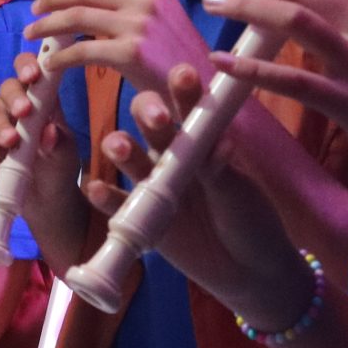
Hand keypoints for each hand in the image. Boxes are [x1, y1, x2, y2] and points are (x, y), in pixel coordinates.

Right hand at [0, 51, 87, 239]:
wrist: (45, 199)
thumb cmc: (59, 167)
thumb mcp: (65, 154)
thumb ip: (58, 141)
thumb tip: (49, 131)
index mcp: (39, 97)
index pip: (30, 70)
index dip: (28, 66)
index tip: (33, 76)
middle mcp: (13, 103)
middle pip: (7, 88)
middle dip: (14, 97)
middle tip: (23, 112)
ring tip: (10, 142)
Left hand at [25, 0, 213, 95]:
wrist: (207, 91)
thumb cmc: (180, 60)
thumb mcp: (160, 21)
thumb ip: (131, 8)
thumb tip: (91, 2)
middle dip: (51, 0)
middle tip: (34, 12)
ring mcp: (139, 24)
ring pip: (77, 16)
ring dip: (48, 24)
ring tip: (33, 34)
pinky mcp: (132, 53)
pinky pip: (82, 50)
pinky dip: (61, 57)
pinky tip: (52, 63)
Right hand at [90, 65, 319, 327]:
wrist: (248, 273)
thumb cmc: (251, 221)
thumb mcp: (239, 193)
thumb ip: (220, 171)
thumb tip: (217, 143)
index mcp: (201, 140)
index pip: (188, 107)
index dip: (183, 90)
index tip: (183, 74)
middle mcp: (173, 155)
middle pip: (151, 124)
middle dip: (148, 114)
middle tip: (155, 117)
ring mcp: (154, 186)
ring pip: (130, 158)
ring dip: (121, 148)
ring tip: (119, 148)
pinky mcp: (140, 219)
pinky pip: (117, 205)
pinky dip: (104, 197)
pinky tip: (96, 188)